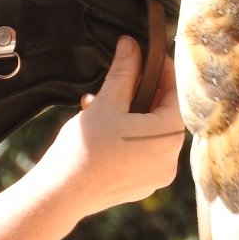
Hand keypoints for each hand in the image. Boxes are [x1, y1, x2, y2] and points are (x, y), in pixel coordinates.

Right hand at [35, 37, 183, 218]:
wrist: (62, 194)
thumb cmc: (86, 148)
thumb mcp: (107, 101)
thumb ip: (124, 71)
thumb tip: (132, 44)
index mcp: (169, 135)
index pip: (176, 93)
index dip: (163, 71)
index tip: (148, 56)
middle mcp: (170, 159)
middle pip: (163, 114)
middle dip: (141, 93)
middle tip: (123, 77)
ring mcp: (157, 176)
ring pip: (149, 133)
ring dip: (130, 114)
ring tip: (101, 103)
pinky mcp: (141, 186)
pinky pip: (141, 152)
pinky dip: (127, 136)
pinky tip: (102, 127)